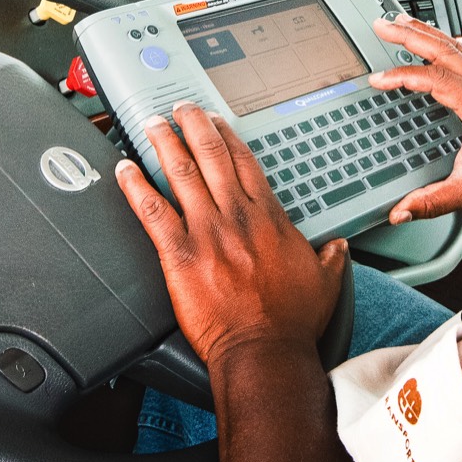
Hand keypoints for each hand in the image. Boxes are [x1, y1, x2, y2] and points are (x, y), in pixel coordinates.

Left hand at [115, 102, 348, 367]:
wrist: (264, 352)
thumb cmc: (290, 323)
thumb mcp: (326, 282)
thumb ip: (330, 257)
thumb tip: (337, 247)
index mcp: (267, 218)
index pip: (245, 163)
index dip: (228, 137)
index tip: (217, 122)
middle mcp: (236, 217)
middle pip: (212, 156)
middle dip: (193, 126)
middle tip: (180, 109)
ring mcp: (206, 232)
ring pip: (181, 174)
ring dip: (164, 144)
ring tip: (152, 124)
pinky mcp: (180, 254)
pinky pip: (152, 211)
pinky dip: (136, 187)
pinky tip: (124, 169)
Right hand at [369, 14, 461, 224]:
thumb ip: (431, 202)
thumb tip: (400, 209)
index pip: (435, 78)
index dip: (403, 76)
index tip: (378, 80)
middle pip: (445, 49)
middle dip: (411, 34)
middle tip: (383, 25)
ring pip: (455, 47)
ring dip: (426, 33)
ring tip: (401, 23)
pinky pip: (461, 58)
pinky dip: (440, 45)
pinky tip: (428, 45)